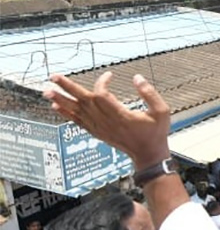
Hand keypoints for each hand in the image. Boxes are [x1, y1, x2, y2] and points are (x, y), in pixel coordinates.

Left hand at [43, 73, 170, 169]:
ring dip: (61, 100)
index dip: (102, 82)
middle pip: (83, 102)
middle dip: (67, 88)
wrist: (148, 154)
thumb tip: (137, 78)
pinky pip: (77, 122)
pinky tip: (57, 107)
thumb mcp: (162, 111)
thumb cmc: (155, 133)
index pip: (102, 95)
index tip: (109, 75)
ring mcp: (100, 128)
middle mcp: (107, 122)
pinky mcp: (97, 132)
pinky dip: (66, 114)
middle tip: (53, 77)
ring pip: (76, 112)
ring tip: (47, 91)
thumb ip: (150, 93)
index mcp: (121, 116)